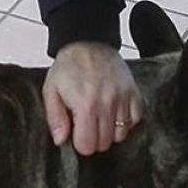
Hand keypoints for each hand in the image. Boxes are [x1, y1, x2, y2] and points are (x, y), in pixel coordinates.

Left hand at [43, 41, 142, 155]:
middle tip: (85, 127)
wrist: (89, 42)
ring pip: (121, 135)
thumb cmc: (68, 67)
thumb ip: (55, 118)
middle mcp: (107, 104)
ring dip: (109, 133)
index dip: (80, 144)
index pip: (88, 145)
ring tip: (99, 120)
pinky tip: (113, 115)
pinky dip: (126, 122)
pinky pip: (136, 119)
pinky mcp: (134, 92)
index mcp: (85, 105)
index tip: (76, 136)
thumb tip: (61, 140)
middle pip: (105, 143)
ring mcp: (123, 98)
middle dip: (93, 140)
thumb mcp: (51, 91)